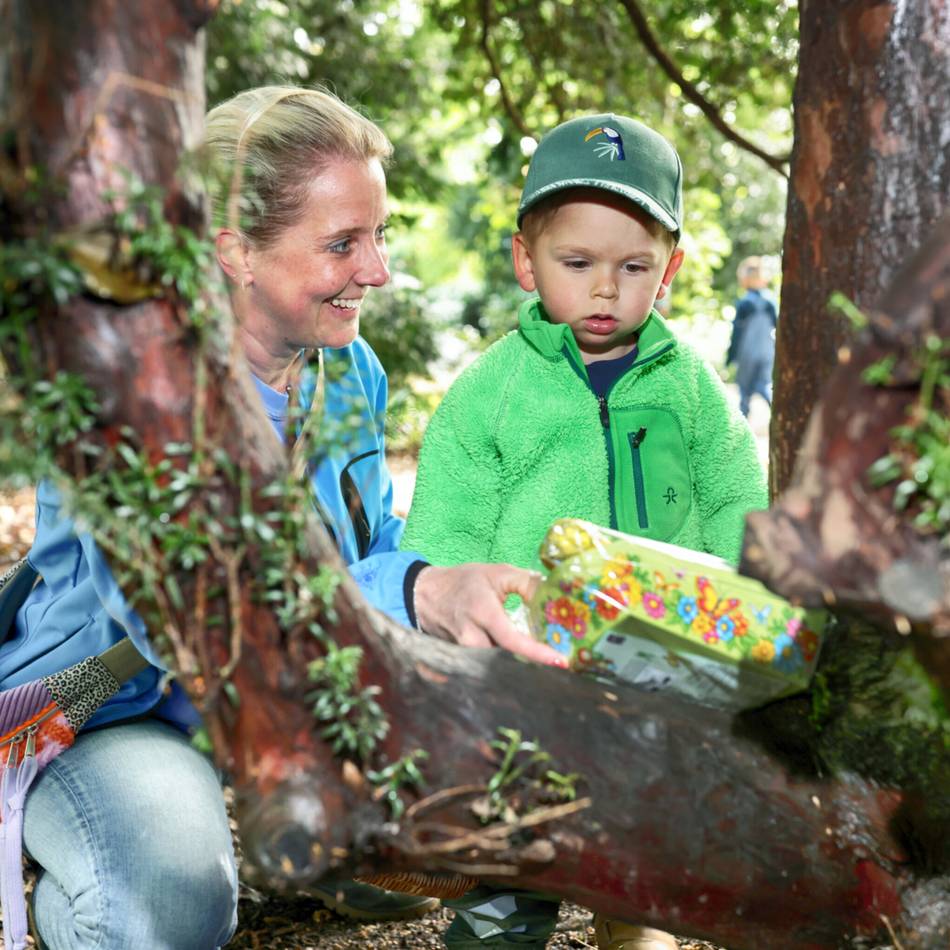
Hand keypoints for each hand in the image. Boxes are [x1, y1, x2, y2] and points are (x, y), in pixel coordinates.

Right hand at [412, 563, 567, 667]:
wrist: (426, 595)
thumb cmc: (465, 582)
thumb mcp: (497, 573)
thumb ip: (527, 583)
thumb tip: (555, 596)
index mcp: (482, 612)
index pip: (511, 639)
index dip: (535, 653)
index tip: (559, 661)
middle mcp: (471, 637)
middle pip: (504, 662)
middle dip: (530, 668)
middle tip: (560, 670)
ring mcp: (464, 653)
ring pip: (495, 669)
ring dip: (519, 670)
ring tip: (546, 671)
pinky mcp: (462, 661)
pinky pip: (487, 670)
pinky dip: (506, 670)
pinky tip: (523, 669)